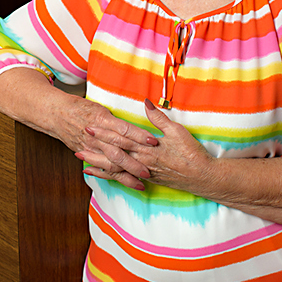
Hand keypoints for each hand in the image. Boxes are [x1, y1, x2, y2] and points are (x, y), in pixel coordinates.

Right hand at [52, 95, 157, 189]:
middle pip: (118, 152)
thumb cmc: (80, 108)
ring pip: (110, 164)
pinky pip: (100, 168)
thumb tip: (136, 126)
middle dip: (134, 163)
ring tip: (140, 183)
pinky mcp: (86, 154)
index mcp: (102, 120)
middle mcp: (97, 136)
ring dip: (126, 175)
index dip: (139, 136)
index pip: (124, 130)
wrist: (56, 114)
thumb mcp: (100, 108)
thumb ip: (117, 120)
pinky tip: (124, 182)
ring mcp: (90, 147)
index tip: (153, 141)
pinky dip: (112, 177)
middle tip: (149, 171)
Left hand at [84, 98, 214, 193]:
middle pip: (113, 153)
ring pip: (115, 168)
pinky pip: (123, 177)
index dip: (104, 132)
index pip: (121, 139)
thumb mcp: (177, 131)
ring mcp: (142, 172)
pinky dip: (109, 175)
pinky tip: (99, 173)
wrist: (202, 177)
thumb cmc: (192, 154)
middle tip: (79, 139)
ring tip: (82, 159)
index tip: (90, 125)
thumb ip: (158, 118)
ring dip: (98, 163)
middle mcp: (141, 161)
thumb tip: (145, 102)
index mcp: (147, 149)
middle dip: (95, 146)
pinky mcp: (146, 178)